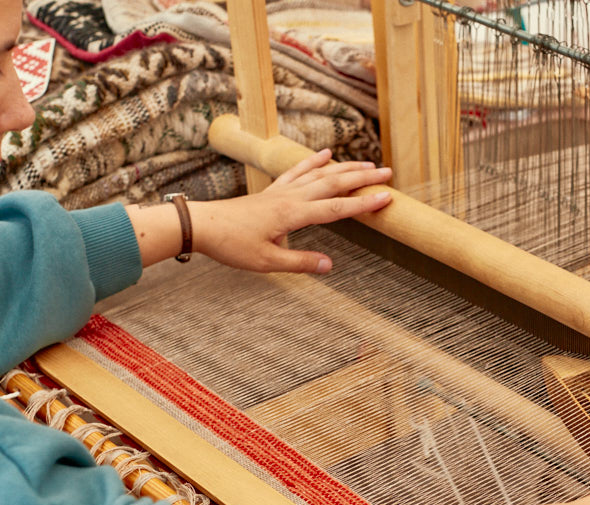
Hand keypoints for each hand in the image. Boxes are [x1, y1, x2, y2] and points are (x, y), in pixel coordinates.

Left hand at [193, 149, 392, 272]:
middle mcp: (291, 198)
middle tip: (388, 173)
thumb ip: (301, 262)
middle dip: (362, 178)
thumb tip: (330, 265)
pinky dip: (313, 162)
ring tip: (366, 163)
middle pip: (333, 184)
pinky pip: (298, 171)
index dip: (364, 203)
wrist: (202, 225)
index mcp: (293, 215)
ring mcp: (281, 191)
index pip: (336, 208)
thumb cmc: (232, 244)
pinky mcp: (272, 191)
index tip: (387, 197)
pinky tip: (326, 154)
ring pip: (319, 175)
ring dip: (345, 168)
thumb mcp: (267, 262)